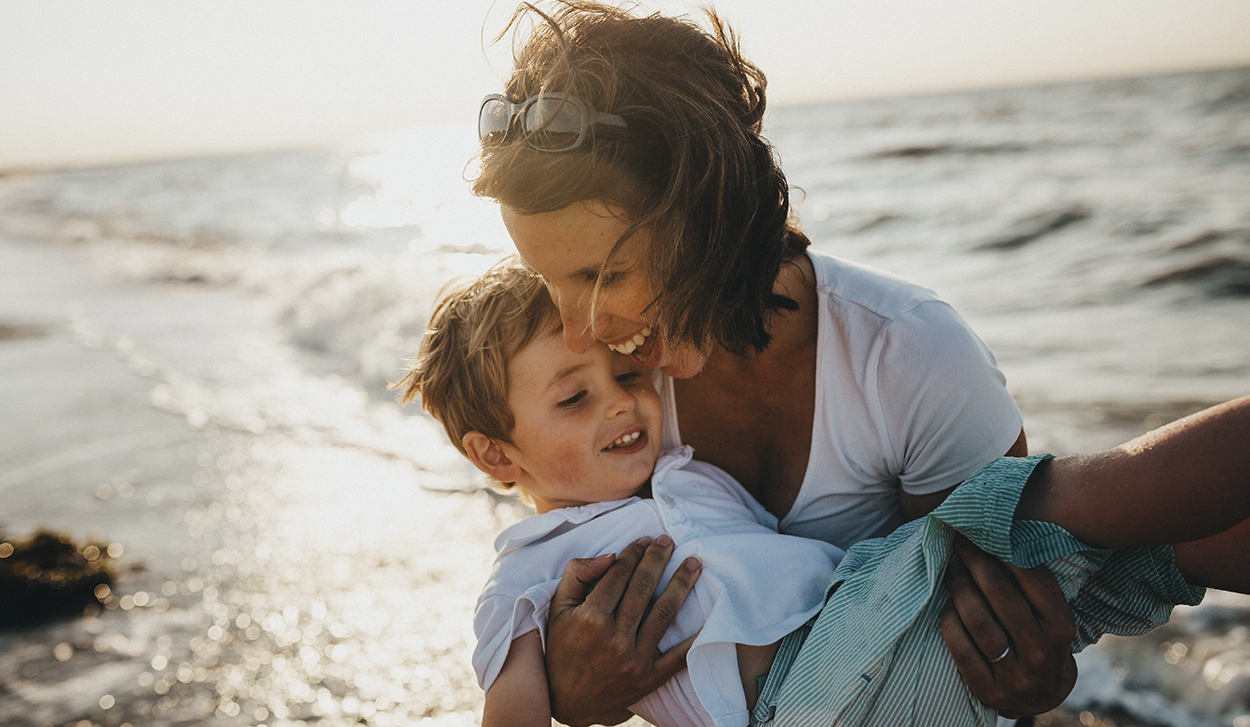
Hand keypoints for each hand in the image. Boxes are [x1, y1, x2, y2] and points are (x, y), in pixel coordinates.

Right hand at [545, 535, 701, 725]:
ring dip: (682, 584)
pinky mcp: (649, 678)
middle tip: (669, 541)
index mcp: (590, 618)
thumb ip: (578, 575)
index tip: (644, 540)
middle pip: (643, 588)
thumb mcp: (557, 609)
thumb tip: (611, 556)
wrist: (567, 701)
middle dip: (658, 559)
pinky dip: (695, 637)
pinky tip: (708, 615)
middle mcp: (614, 638)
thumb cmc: (561, 648)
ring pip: (664, 613)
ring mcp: (634, 659)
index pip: (619, 574)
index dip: (634, 553)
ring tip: (694, 564)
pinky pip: (679, 656)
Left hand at [939, 535, 1077, 717]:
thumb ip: (1033, 585)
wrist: (1042, 696)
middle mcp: (1041, 651)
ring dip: (959, 588)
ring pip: (978, 621)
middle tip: (960, 543)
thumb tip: (999, 536)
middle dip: (976, 562)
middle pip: (1000, 595)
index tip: (983, 532)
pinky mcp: (989, 690)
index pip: (1033, 580)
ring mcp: (1015, 675)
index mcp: (1060, 627)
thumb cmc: (1042, 640)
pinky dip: (949, 621)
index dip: (1004, 551)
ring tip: (951, 569)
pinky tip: (946, 605)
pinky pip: (960, 649)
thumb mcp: (1051, 616)